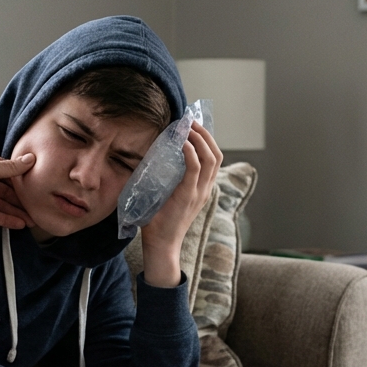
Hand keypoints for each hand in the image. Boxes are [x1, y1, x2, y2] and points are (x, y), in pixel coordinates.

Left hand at [0, 149, 36, 228]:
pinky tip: (18, 224)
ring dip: (15, 212)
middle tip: (38, 208)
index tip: (37, 186)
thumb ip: (11, 168)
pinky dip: (5, 219)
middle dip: (21, 199)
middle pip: (6, 190)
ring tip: (32, 220)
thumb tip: (30, 159)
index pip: (7, 171)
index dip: (21, 179)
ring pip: (1, 204)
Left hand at [139, 122, 221, 286]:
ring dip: (200, 139)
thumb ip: (165, 180)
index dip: (207, 140)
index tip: (193, 126)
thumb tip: (150, 159)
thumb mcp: (166, 196)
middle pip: (216, 155)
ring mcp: (199, 192)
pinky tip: (183, 142)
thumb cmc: (159, 222)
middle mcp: (205, 189)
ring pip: (211, 158)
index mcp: (202, 188)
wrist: (161, 245)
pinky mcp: (188, 196)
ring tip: (188, 127)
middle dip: (206, 134)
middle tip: (191, 121)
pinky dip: (191, 152)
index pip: (214, 159)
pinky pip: (195, 169)